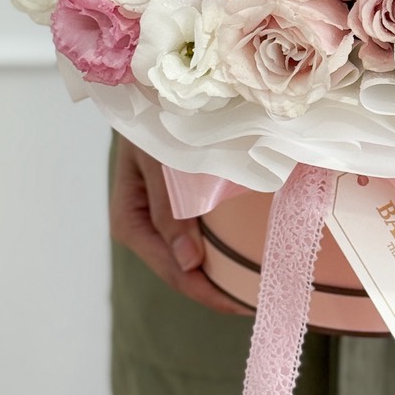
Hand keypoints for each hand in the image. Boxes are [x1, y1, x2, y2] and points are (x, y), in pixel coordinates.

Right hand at [109, 135, 249, 314]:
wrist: (148, 90)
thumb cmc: (151, 117)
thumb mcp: (156, 160)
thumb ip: (168, 209)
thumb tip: (189, 264)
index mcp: (130, 222)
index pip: (172, 271)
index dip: (207, 293)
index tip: (243, 304)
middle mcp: (144, 228)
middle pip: (184, 272)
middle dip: (220, 290)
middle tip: (264, 302)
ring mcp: (162, 219)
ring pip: (194, 259)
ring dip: (224, 274)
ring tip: (262, 286)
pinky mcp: (179, 206)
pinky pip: (202, 236)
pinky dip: (223, 249)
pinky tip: (249, 255)